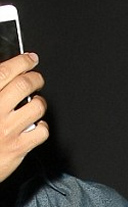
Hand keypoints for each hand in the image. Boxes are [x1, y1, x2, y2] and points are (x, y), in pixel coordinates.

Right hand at [0, 53, 47, 180]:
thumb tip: (6, 73)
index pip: (6, 71)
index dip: (22, 62)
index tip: (30, 59)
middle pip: (24, 85)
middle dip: (35, 78)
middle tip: (37, 79)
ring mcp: (8, 129)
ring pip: (37, 107)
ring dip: (40, 102)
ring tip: (36, 103)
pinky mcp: (18, 147)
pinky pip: (42, 131)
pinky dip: (43, 126)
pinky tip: (36, 126)